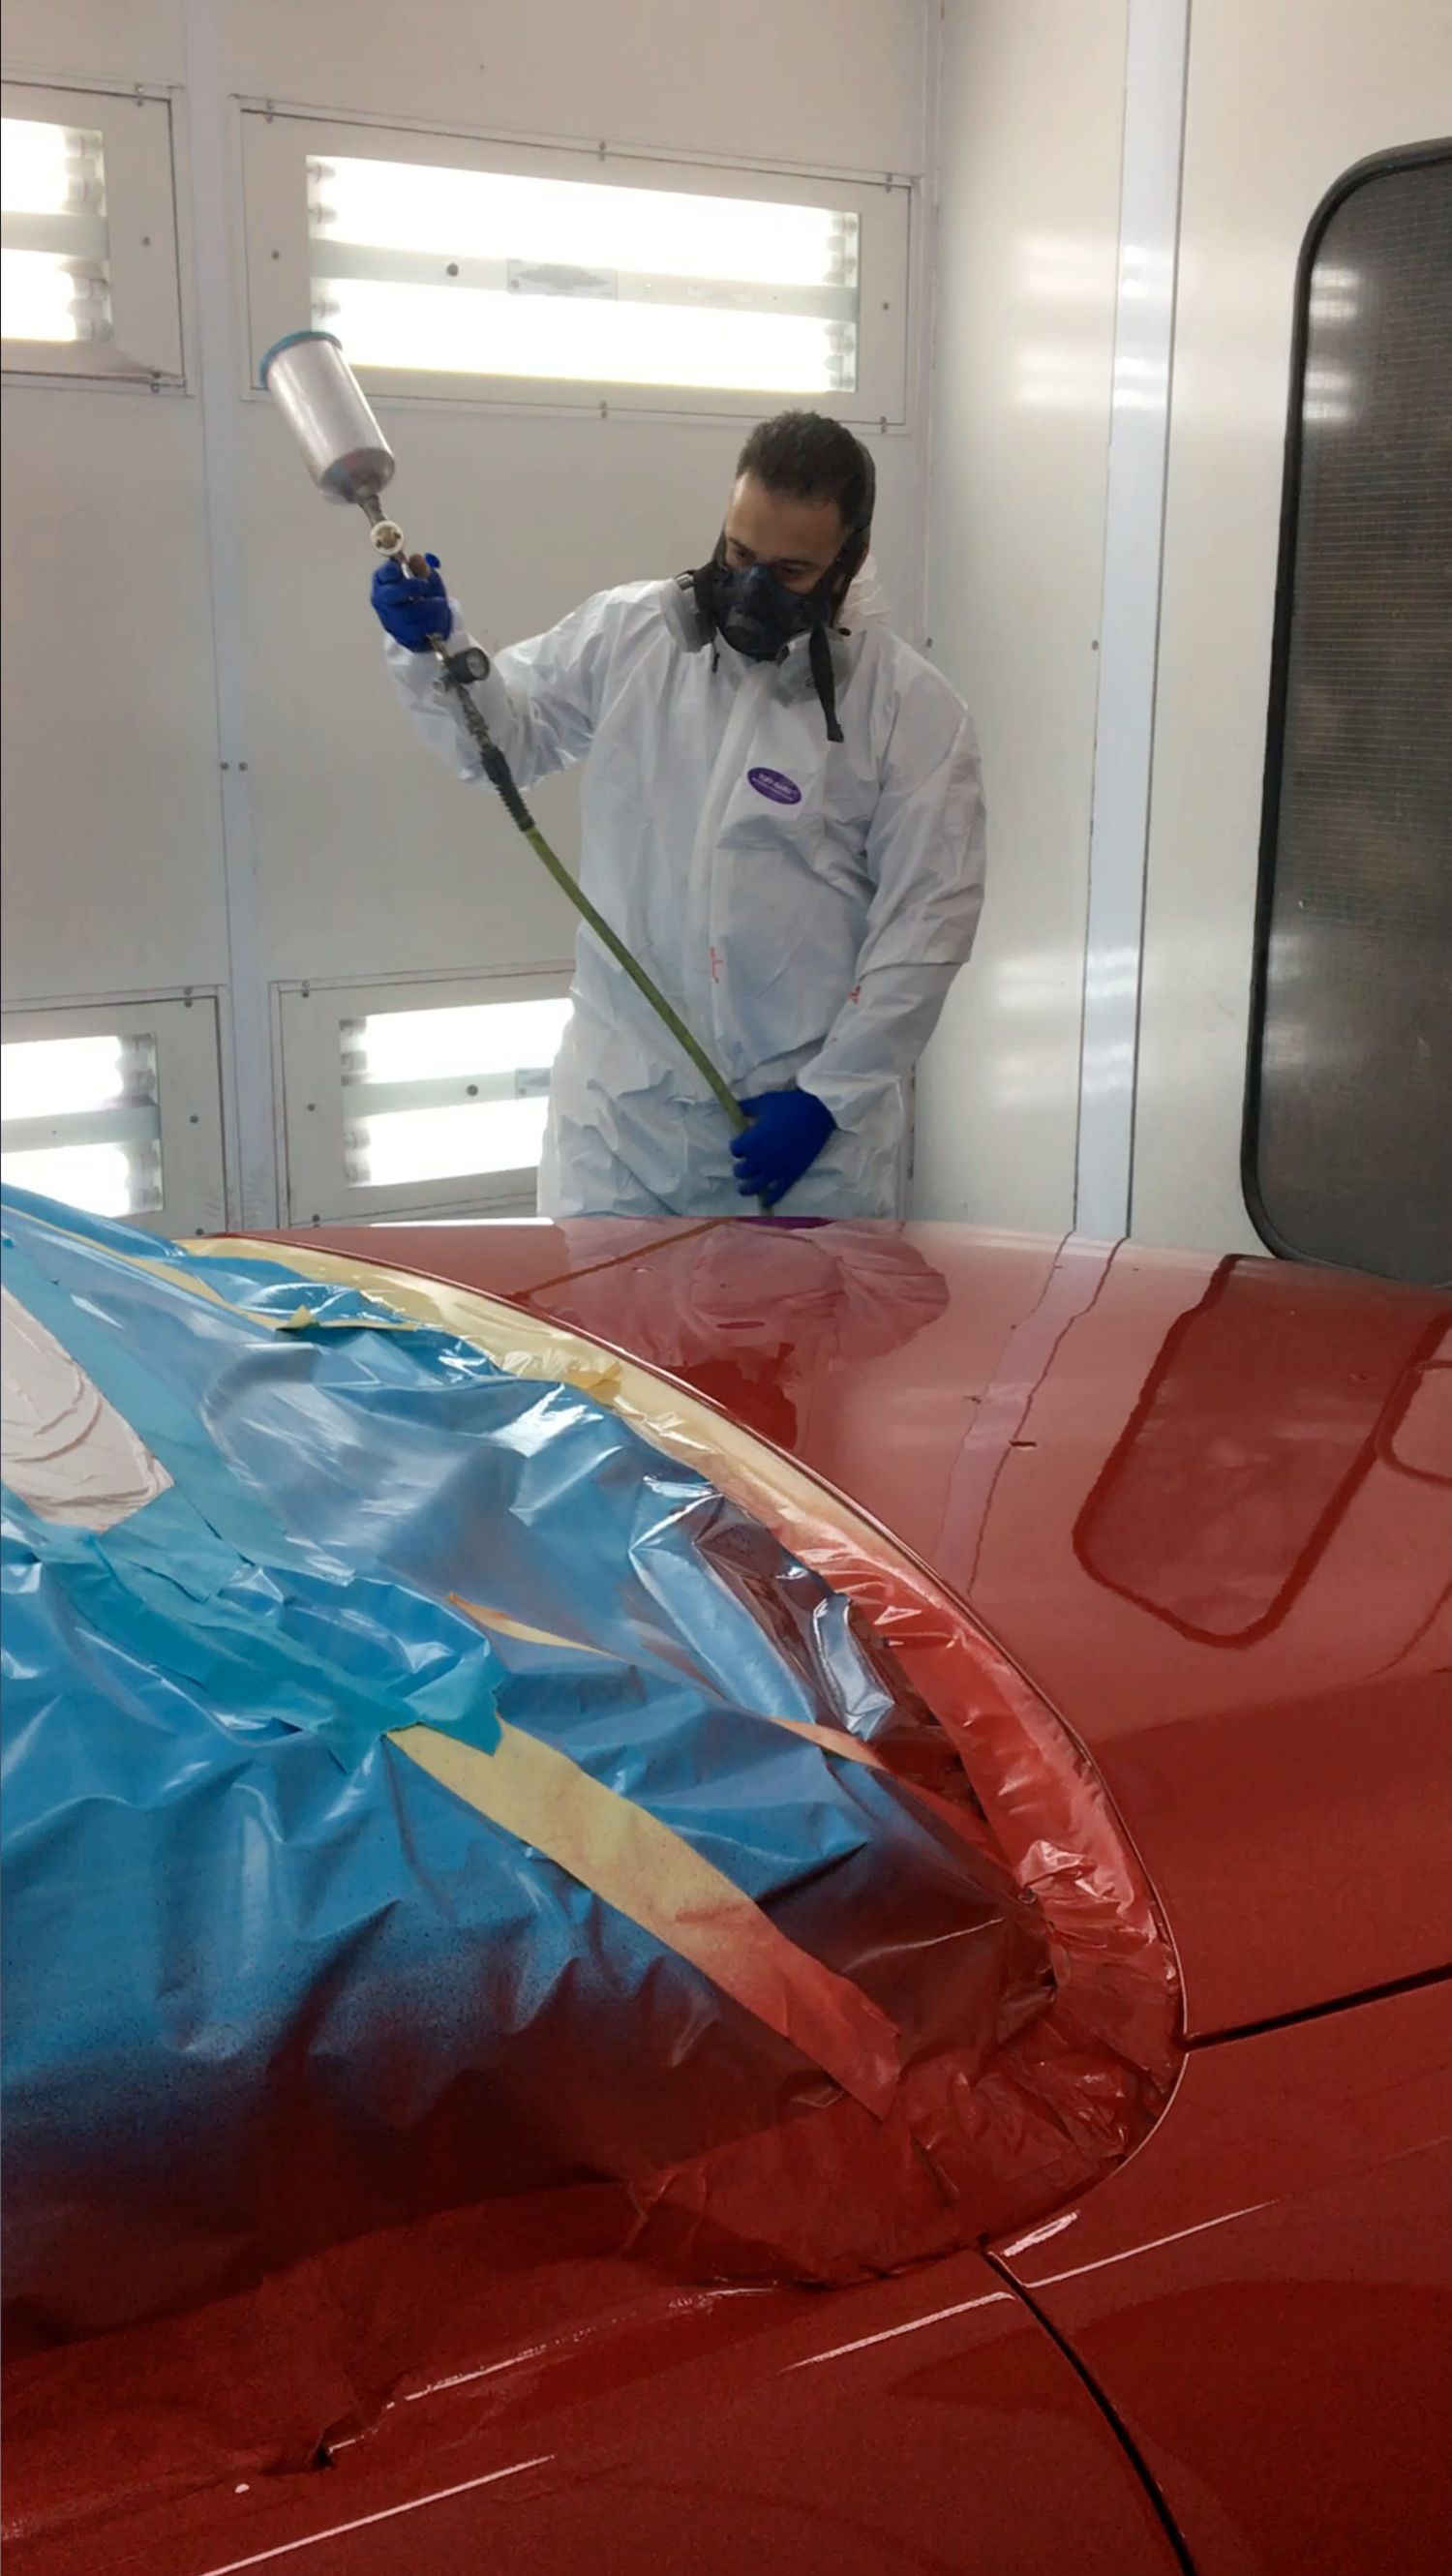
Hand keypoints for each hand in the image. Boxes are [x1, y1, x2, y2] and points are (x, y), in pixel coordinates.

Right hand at [371, 553, 449, 652]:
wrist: (432, 621)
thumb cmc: (425, 593)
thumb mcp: (428, 577)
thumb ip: (422, 569)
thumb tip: (415, 559)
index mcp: (384, 580)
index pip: (382, 575)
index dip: (389, 571)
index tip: (399, 568)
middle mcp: (382, 600)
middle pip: (389, 595)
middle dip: (407, 588)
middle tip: (424, 584)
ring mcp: (389, 618)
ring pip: (405, 614)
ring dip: (426, 607)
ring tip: (439, 603)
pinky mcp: (399, 635)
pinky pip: (415, 630)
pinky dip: (429, 623)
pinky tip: (436, 618)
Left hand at [731, 1088, 835, 1208]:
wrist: (818, 1112)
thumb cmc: (789, 1105)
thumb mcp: (764, 1102)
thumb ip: (746, 1107)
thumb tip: (734, 1106)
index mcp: (751, 1141)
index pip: (735, 1150)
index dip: (737, 1147)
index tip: (742, 1144)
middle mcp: (760, 1159)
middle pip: (741, 1171)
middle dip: (740, 1168)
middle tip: (742, 1166)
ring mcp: (776, 1169)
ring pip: (754, 1186)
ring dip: (747, 1188)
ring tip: (744, 1189)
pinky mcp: (791, 1175)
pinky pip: (778, 1192)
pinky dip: (770, 1199)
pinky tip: (765, 1202)